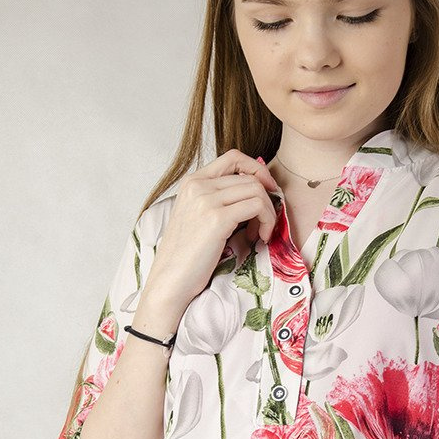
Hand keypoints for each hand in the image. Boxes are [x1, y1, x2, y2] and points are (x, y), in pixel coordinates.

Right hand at [142, 148, 279, 315]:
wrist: (170, 280)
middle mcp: (198, 185)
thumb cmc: (186, 255)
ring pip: (257, 190)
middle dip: (266, 199)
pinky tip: (260, 238)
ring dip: (268, 212)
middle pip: (250, 177)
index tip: (267, 190)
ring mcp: (206, 200)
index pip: (233, 157)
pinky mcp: (217, 219)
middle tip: (264, 223)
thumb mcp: (198, 216)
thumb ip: (218, 199)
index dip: (257, 170)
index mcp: (192, 182)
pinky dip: (267, 221)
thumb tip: (255, 191)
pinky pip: (257, 206)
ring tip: (261, 233)